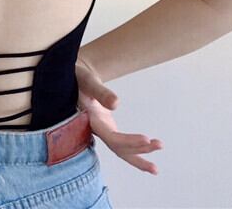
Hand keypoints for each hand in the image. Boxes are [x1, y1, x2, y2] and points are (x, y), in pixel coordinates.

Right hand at [76, 55, 162, 174]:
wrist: (74, 76)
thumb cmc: (78, 77)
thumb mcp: (88, 80)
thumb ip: (100, 91)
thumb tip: (116, 104)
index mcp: (89, 119)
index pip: (110, 137)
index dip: (128, 141)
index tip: (146, 139)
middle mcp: (95, 128)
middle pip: (117, 148)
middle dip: (137, 153)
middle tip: (157, 151)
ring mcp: (101, 129)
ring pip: (120, 149)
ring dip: (139, 154)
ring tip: (157, 155)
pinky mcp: (105, 126)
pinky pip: (120, 142)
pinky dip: (134, 148)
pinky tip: (148, 146)